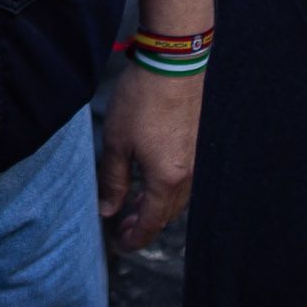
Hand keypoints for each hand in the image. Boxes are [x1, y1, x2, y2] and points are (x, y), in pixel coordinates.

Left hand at [98, 65, 200, 250]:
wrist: (174, 62)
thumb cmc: (143, 101)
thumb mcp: (117, 143)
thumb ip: (113, 181)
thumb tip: (108, 209)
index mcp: (167, 179)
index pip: (152, 222)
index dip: (136, 237)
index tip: (121, 244)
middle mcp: (188, 173)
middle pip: (168, 212)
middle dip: (146, 223)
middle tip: (124, 226)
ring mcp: (197, 157)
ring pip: (178, 195)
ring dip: (158, 204)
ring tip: (136, 202)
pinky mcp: (198, 140)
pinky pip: (184, 176)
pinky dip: (167, 185)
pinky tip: (153, 175)